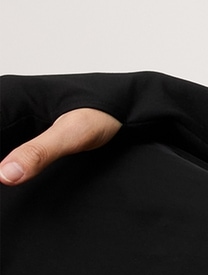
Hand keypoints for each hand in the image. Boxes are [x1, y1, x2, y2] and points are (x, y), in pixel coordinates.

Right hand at [0, 108, 121, 185]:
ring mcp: (13, 113)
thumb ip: (39, 153)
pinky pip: (6, 144)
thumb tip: (3, 174)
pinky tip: (15, 176)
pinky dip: (6, 162)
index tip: (2, 176)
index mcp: (10, 95)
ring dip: (4, 163)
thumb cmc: (105, 110)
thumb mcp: (73, 134)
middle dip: (1, 163)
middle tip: (10, 179)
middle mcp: (7, 100)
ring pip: (1, 142)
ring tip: (12, 179)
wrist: (128, 104)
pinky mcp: (22, 128)